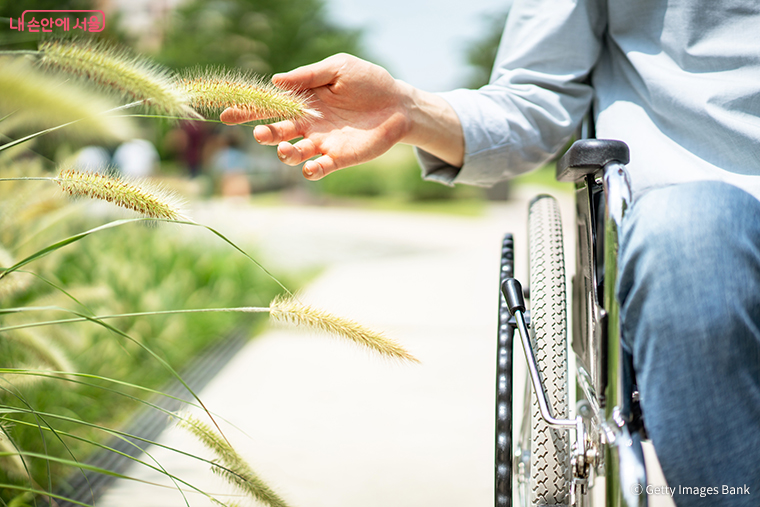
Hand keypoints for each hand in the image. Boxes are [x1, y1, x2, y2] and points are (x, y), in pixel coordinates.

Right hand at [220, 53, 463, 179]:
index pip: (270, 107)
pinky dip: (311, 171)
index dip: (247, 111)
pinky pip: (318, 169)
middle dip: (265, 134)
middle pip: (276, 133)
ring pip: (293, 154)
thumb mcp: (338, 69)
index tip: (227, 115)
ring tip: (289, 148)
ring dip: (286, 153)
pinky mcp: (339, 158)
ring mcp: (322, 144)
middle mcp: (308, 125)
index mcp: (303, 102)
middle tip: (260, 133)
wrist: (398, 103)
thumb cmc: (368, 82)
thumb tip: (276, 81)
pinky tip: (310, 167)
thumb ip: (308, 76)